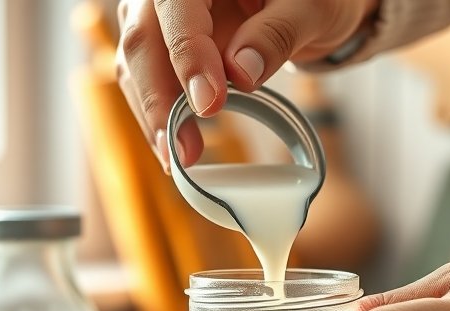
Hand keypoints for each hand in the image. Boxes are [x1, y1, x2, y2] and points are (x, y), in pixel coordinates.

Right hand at [116, 0, 377, 168]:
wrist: (306, 4)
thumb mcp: (312, 8)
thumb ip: (277, 34)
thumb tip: (241, 74)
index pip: (177, 6)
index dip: (188, 56)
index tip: (210, 104)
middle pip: (143, 38)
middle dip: (159, 99)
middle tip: (183, 148)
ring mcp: (160, 16)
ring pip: (137, 64)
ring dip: (155, 115)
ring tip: (181, 157)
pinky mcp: (162, 45)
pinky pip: (147, 79)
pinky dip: (160, 115)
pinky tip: (177, 146)